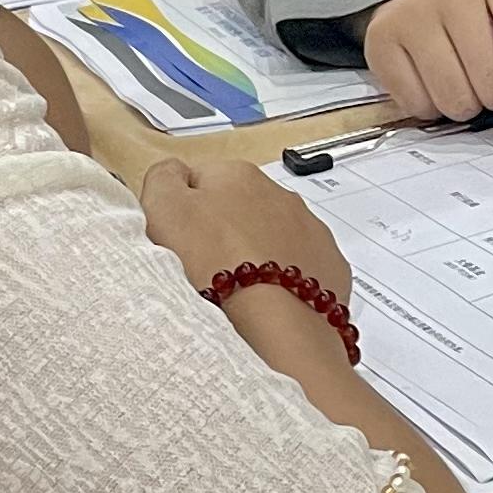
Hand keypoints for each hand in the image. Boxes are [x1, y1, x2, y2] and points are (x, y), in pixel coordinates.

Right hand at [138, 157, 351, 308]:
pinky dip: (284, 281)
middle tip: (200, 270)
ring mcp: (310, 230)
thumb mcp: (164, 208)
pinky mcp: (329, 267)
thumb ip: (163, 178)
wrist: (277, 320)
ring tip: (235, 291)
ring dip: (254, 256)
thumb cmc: (215, 262)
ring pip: (271, 238)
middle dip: (220, 234)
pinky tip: (268, 303)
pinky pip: (300, 268)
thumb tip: (173, 172)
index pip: (198, 181)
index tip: (174, 241)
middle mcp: (280, 194)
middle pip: (237, 209)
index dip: (181, 213)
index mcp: (237, 174)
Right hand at [362, 0, 492, 138]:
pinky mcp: (381, 41)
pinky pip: (419, 106)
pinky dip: (434, 108)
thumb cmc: (483, 21)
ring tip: (464, 81)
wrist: (422, 7)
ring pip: (455, 98)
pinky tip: (433, 83)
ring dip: (468, 106)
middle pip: (491, 77)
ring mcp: (411, 13)